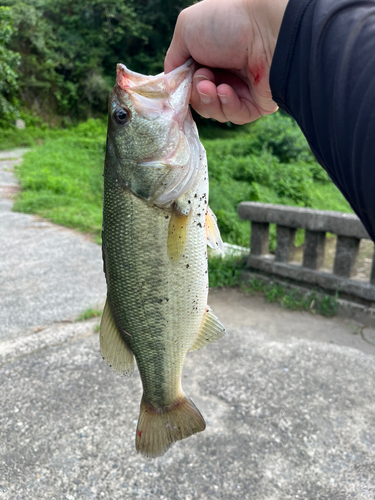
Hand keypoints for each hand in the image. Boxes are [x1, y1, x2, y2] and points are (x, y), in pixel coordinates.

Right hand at [164, 0, 287, 124]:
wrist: (266, 30)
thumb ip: (173, 59)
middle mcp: (226, 71)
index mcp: (210, 54)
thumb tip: (170, 83)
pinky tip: (226, 91)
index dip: (183, 86)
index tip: (180, 83)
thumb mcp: (186, 29)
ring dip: (209, 101)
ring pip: (215, 111)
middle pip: (200, 100)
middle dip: (196, 94)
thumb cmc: (227, 22)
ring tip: (212, 85)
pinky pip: (234, 116)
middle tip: (202, 80)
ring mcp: (242, 88)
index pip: (190, 81)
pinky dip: (226, 105)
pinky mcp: (257, 104)